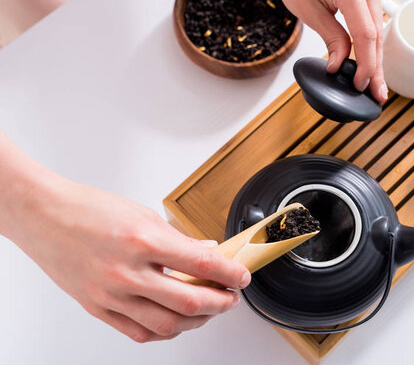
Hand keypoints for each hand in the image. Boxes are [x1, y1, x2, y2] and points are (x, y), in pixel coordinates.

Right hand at [0, 134, 249, 342]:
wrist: (44, 216)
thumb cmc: (89, 209)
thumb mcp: (143, 214)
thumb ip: (178, 239)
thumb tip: (207, 252)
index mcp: (143, 240)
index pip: (202, 263)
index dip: (230, 273)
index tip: (241, 276)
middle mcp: (127, 271)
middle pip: (190, 301)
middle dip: (221, 302)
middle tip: (230, 297)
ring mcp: (111, 294)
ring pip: (167, 324)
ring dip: (197, 321)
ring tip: (208, 310)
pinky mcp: (98, 308)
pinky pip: (138, 332)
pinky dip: (164, 330)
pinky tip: (175, 322)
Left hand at [270, 0, 387, 101]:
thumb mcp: (307, 9)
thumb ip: (330, 37)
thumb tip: (339, 64)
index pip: (366, 36)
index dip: (365, 65)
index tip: (359, 85)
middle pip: (377, 34)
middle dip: (376, 67)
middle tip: (377, 93)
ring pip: (379, 27)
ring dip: (376, 56)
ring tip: (375, 82)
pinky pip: (374, 16)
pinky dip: (372, 39)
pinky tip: (370, 58)